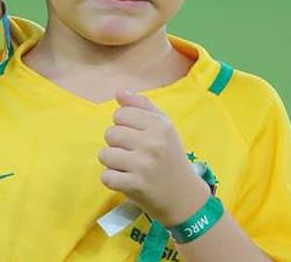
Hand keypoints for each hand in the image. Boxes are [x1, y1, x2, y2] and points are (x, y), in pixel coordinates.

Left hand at [98, 91, 208, 225]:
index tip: (136, 137)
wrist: (185, 198)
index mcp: (161, 125)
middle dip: (117, 145)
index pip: (120, 114)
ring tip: (130, 168)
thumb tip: (119, 92)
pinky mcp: (135, 185)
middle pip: (110, 133)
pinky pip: (106, 176)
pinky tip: (128, 181)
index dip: (123, 126)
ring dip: (113, 163)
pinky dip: (113, 180)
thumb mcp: (164, 127)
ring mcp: (144, 165)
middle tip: (134, 155)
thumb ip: (141, 106)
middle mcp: (153, 143)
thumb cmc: (171, 158)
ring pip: (104, 155)